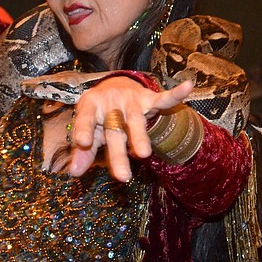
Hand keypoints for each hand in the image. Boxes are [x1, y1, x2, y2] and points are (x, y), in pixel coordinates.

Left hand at [68, 77, 193, 181]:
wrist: (114, 85)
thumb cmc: (99, 114)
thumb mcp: (89, 129)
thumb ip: (83, 151)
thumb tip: (74, 173)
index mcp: (90, 106)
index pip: (85, 119)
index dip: (84, 129)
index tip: (82, 142)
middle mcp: (110, 102)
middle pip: (114, 129)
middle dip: (118, 153)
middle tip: (122, 176)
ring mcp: (130, 100)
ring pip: (135, 120)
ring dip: (140, 137)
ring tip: (144, 154)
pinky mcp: (148, 98)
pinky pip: (163, 98)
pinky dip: (175, 95)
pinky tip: (188, 87)